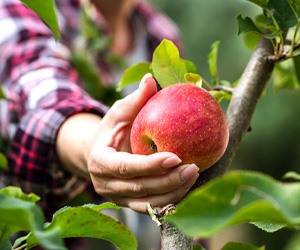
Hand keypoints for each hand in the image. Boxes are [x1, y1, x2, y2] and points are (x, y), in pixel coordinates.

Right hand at [87, 74, 198, 212]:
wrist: (99, 154)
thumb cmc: (111, 130)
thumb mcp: (119, 113)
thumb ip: (134, 100)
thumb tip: (151, 79)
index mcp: (100, 162)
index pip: (125, 167)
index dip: (150, 165)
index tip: (176, 156)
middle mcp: (106, 184)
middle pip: (140, 188)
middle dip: (169, 180)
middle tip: (194, 167)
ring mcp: (117, 198)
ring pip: (148, 203)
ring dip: (173, 192)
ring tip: (195, 176)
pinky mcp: (129, 204)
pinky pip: (152, 207)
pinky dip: (170, 200)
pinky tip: (187, 188)